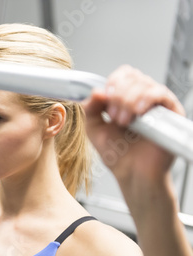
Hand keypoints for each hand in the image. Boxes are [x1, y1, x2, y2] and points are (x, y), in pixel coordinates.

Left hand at [82, 65, 185, 187]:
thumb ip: (90, 109)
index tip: (104, 102)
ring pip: (145, 83)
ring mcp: (158, 105)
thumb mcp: (94, 129)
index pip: (123, 75)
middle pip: (133, 76)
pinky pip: (162, 94)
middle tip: (114, 117)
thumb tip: (95, 90)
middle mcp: (143, 98)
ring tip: (124, 121)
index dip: (112, 83)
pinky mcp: (172, 113)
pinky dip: (146, 99)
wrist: (132, 174)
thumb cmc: (117, 154)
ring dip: (128, 100)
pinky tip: (138, 112)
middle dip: (118, 94)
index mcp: (126, 98)